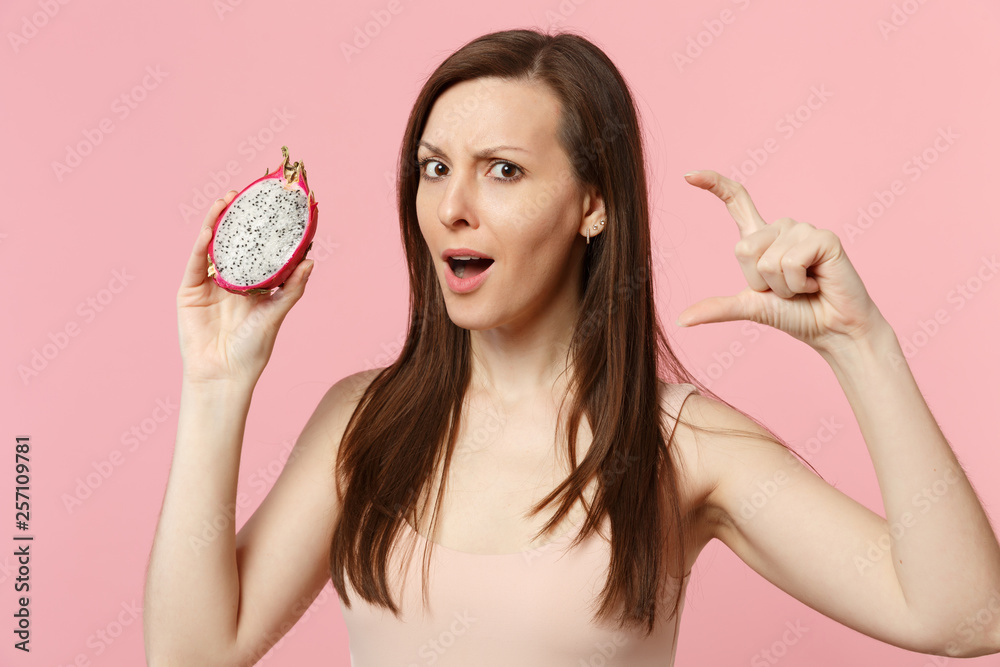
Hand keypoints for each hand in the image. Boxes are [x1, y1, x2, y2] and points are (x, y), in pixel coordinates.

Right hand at [176, 191, 314, 384]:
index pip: (261, 250)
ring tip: (228, 198)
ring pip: (213, 245)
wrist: (223, 374)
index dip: (268, 229)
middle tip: (251, 190)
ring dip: (219, 221)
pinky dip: (202, 245)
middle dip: (242, 216)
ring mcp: (208, 283)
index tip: (279, 205)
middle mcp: (231, 280)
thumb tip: (311, 260)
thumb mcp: (276, 314)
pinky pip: (196, 263)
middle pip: (236, 241)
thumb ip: (291, 287)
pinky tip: (210, 228)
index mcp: (253, 284)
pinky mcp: (189, 291)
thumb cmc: (252, 349)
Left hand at [676, 170, 884, 352]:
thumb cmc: (795, 315)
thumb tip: (681, 321)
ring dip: (784, 286)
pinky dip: (800, 283)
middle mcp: (780, 227)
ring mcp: (802, 229)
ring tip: (806, 286)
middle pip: (743, 249)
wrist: (832, 330)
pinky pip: (791, 262)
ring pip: (767, 261)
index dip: (714, 185)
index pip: (737, 201)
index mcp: (761, 238)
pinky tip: (818, 283)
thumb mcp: (750, 306)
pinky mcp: (824, 237)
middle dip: (761, 282)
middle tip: (788, 289)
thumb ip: (717, 308)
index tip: (688, 175)